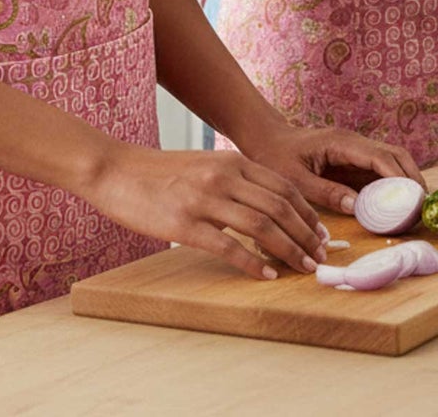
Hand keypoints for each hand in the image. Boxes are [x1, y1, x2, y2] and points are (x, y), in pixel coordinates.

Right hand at [83, 143, 331, 279]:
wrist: (116, 170)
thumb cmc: (159, 172)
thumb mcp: (203, 166)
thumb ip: (233, 180)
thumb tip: (265, 207)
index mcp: (230, 162)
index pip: (283, 187)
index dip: (307, 212)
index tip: (320, 233)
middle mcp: (223, 176)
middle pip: (280, 207)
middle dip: (306, 234)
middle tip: (320, 255)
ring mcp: (204, 199)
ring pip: (262, 226)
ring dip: (289, 250)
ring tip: (302, 268)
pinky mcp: (185, 224)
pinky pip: (229, 246)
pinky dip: (253, 263)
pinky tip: (266, 276)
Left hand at [238, 118, 425, 214]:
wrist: (264, 139)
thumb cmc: (275, 155)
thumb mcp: (295, 179)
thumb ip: (326, 192)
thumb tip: (357, 206)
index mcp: (341, 143)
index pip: (380, 156)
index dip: (400, 176)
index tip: (415, 198)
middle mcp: (353, 142)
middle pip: (395, 155)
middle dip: (412, 178)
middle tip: (423, 207)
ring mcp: (354, 150)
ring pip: (391, 161)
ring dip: (406, 181)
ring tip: (416, 209)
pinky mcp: (352, 161)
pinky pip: (378, 171)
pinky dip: (392, 186)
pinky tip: (396, 207)